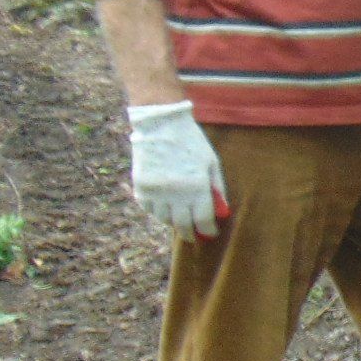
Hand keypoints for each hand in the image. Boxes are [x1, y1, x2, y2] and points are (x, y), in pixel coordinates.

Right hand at [127, 100, 227, 238]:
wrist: (160, 125)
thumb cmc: (191, 142)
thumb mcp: (211, 162)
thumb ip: (216, 188)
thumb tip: (220, 211)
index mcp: (197, 187)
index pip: (203, 220)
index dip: (208, 230)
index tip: (211, 233)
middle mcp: (175, 193)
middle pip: (183, 224)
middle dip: (191, 233)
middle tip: (194, 236)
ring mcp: (155, 191)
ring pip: (164, 219)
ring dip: (174, 222)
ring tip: (180, 219)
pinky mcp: (141, 187)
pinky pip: (149, 209)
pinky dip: (157, 211)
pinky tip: (165, 207)